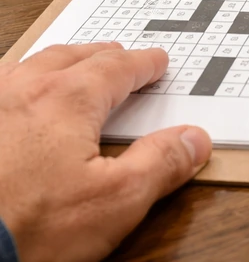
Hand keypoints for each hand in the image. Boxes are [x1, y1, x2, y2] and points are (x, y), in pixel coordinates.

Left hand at [0, 44, 211, 261]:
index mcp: (66, 100)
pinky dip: (14, 84)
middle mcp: (20, 91)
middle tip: (118, 55)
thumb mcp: (114, 203)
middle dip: (99, 55)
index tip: (156, 63)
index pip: (117, 69)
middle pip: (69, 57)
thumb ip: (160, 165)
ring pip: (25, 66)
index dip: (143, 65)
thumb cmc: (24, 229)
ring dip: (55, 63)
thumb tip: (193, 139)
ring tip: (67, 68)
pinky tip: (13, 99)